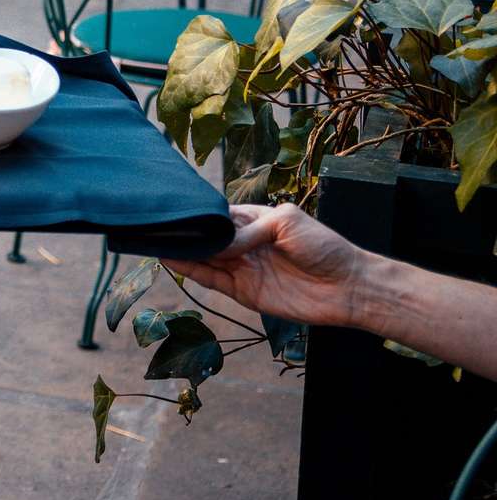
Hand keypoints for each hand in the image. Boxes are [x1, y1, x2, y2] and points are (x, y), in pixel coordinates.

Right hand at [162, 203, 370, 329]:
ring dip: (180, 250)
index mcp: (253, 220)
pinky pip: (211, 280)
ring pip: (203, 257)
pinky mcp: (242, 292)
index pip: (217, 215)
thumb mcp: (287, 221)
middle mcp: (243, 243)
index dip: (197, 213)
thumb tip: (221, 241)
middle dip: (182, 231)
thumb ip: (250, 228)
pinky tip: (171, 259)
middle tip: (153, 224)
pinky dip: (191, 270)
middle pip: (205, 237)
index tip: (174, 207)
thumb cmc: (323, 246)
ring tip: (152, 239)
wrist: (347, 286)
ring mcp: (241, 268)